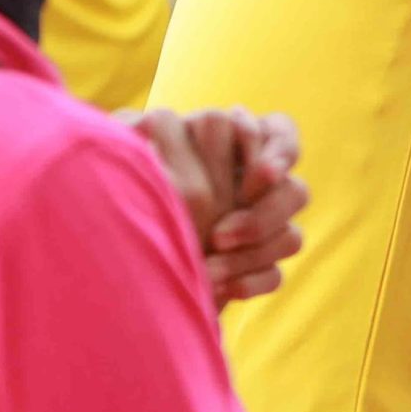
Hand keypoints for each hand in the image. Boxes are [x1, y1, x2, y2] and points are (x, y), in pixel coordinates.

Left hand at [130, 108, 309, 306]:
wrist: (114, 257)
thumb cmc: (118, 189)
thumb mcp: (125, 156)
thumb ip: (136, 130)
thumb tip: (144, 123)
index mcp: (234, 144)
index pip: (282, 133)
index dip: (281, 153)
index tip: (258, 179)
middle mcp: (255, 187)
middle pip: (296, 191)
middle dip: (265, 214)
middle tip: (220, 235)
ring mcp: (261, 229)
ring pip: (292, 236)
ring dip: (254, 253)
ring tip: (208, 269)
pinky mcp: (256, 267)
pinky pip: (276, 274)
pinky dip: (252, 281)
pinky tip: (224, 288)